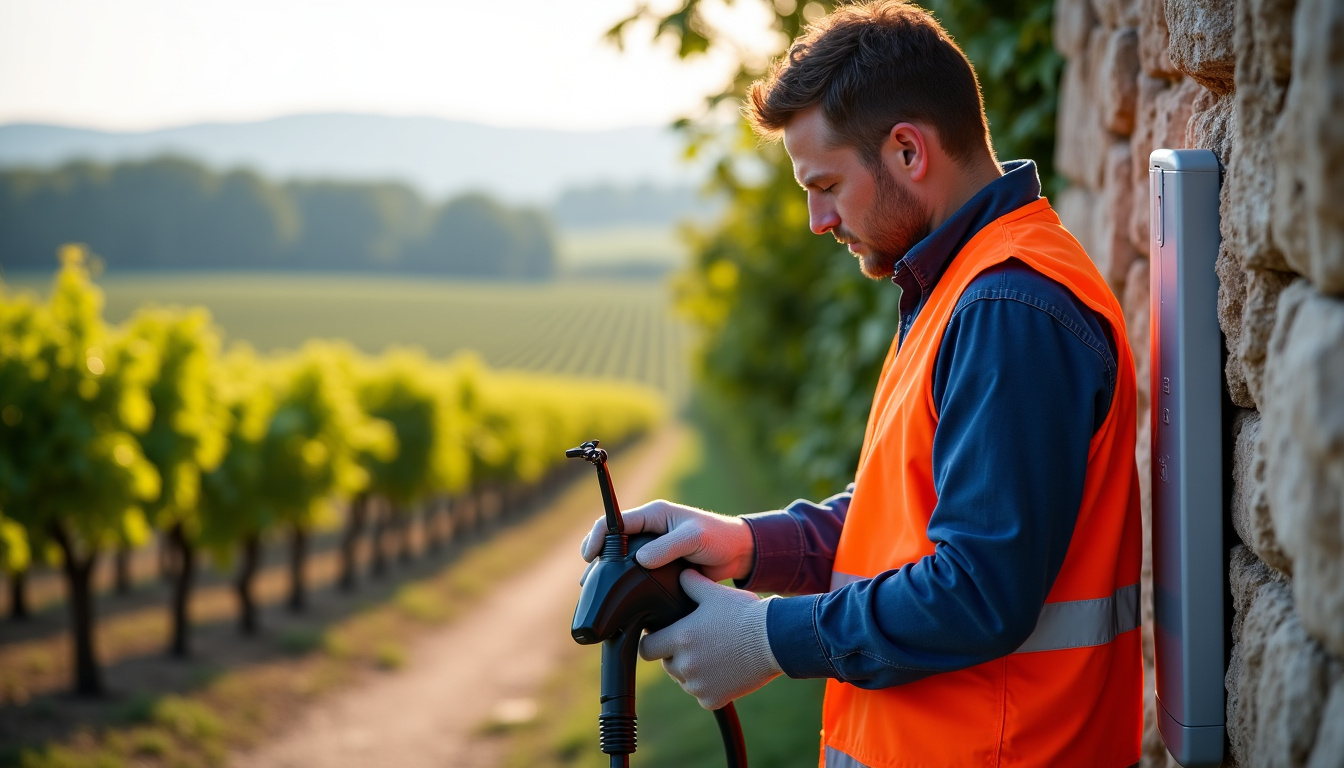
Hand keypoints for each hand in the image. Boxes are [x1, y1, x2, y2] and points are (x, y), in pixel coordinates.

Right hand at [579, 500, 754, 580]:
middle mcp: (648, 530)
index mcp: (653, 515)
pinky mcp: (657, 568)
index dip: (598, 536)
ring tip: (595, 592)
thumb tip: (641, 560)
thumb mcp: (694, 537)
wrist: (737, 555)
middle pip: (612, 541)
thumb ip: (668, 546)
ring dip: (606, 574)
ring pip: (619, 560)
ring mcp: (651, 550)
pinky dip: (622, 584)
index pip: (616, 521)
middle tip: (588, 581)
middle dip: (596, 558)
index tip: (591, 555)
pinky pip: (634, 574)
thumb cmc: (718, 538)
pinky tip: (616, 599)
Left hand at [639, 570, 781, 709]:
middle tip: (697, 643)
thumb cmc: (744, 613)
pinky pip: (702, 695)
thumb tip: (680, 573)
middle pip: (667, 664)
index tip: (661, 637)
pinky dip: (710, 687)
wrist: (774, 640)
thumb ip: (691, 583)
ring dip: (693, 671)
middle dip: (675, 654)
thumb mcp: (715, 593)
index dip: (653, 641)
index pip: (647, 649)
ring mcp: (698, 685)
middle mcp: (685, 665)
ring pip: (684, 680)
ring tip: (714, 654)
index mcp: (680, 638)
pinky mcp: (713, 699)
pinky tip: (724, 671)